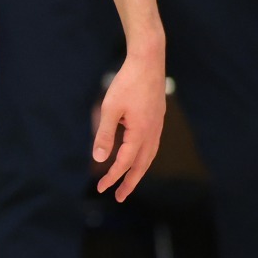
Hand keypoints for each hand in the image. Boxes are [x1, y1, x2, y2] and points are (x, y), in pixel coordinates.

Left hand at [93, 53, 165, 200]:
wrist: (148, 60)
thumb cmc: (127, 82)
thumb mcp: (110, 108)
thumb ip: (105, 135)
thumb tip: (98, 158)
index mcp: (140, 132)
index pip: (125, 162)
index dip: (112, 177)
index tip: (101, 188)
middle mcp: (153, 132)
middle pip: (142, 165)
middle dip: (130, 182)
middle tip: (119, 197)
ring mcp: (158, 125)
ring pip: (149, 156)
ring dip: (138, 171)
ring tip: (129, 182)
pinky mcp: (158, 118)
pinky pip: (152, 145)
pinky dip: (144, 157)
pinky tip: (137, 157)